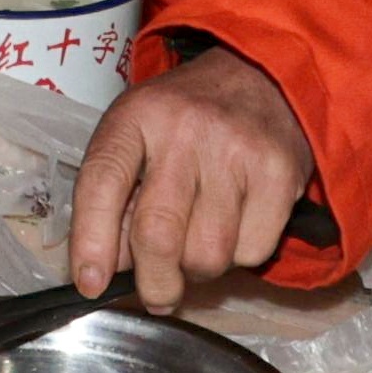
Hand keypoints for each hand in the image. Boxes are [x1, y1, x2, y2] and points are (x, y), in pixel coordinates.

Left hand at [68, 47, 315, 309]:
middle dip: (154, 283)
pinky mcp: (280, 172)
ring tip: (201, 241)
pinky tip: (238, 224)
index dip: (91, 241)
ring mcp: (236, 150)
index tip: (90, 284)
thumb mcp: (139, 136)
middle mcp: (184, 129)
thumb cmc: (187, 119)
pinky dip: (241, 256)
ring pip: (207, 255)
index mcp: (136, 115)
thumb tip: (110, 271)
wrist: (262, 78)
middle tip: (157, 294)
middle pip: (157, 234)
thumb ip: (118, 197)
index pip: (102, 182)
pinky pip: (252, 253)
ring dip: (200, 268)